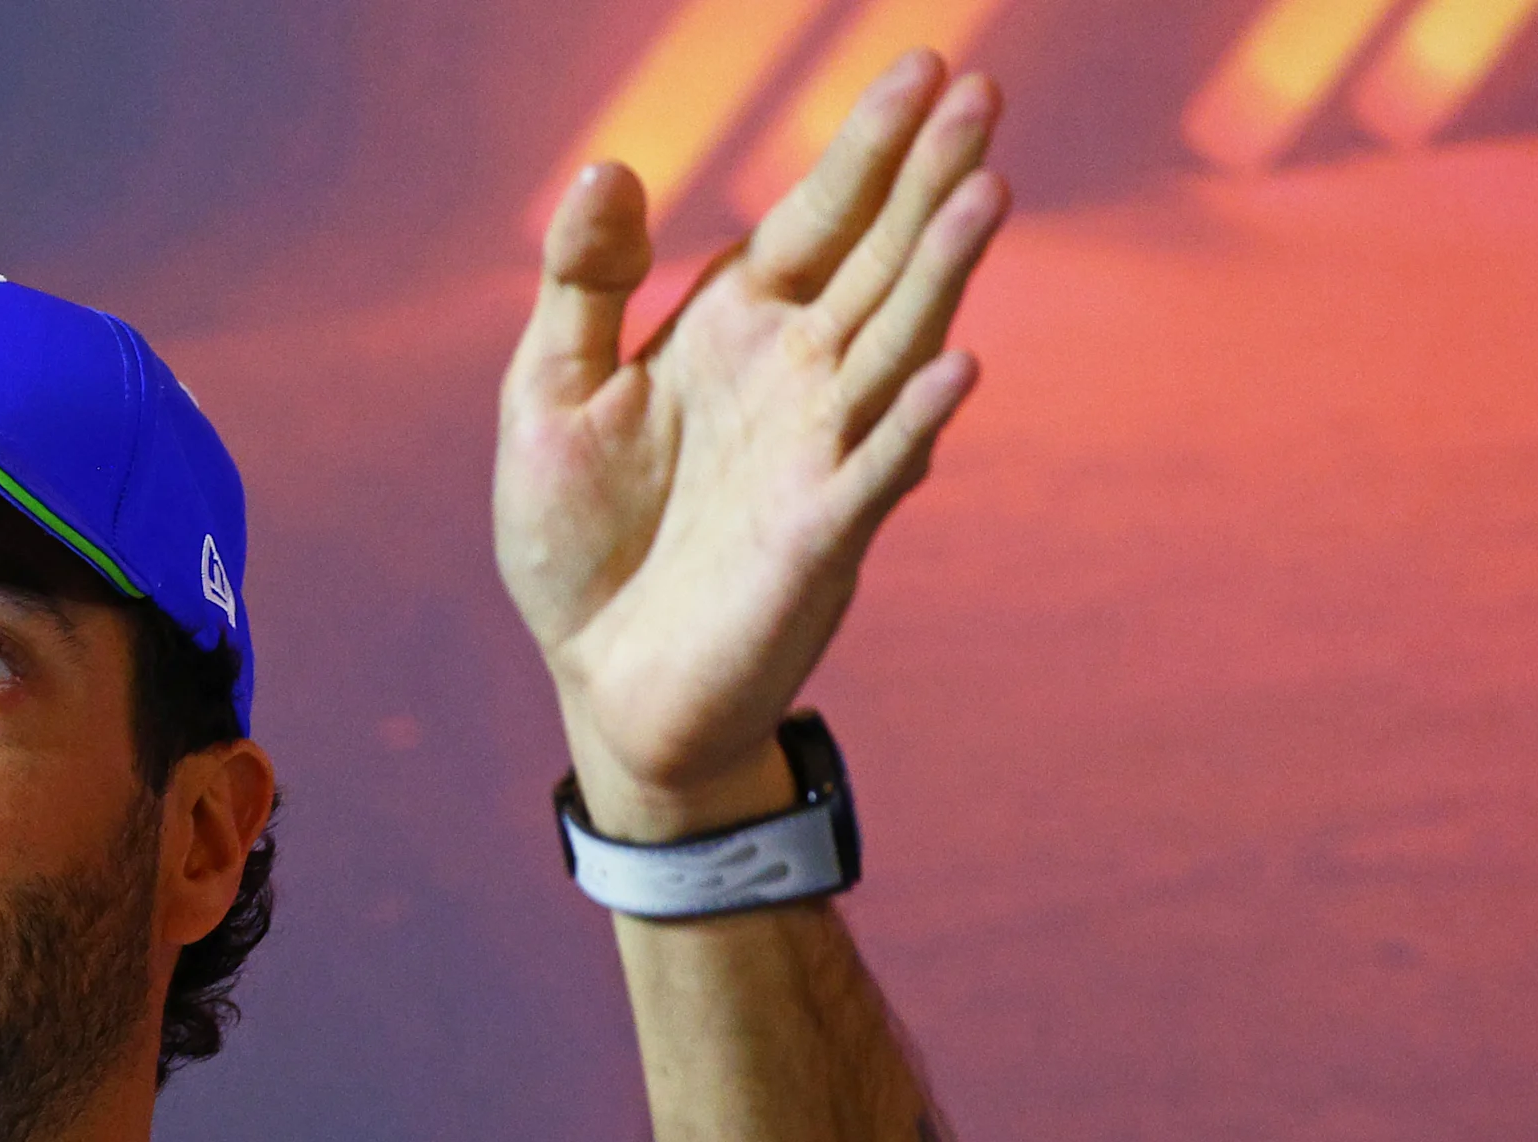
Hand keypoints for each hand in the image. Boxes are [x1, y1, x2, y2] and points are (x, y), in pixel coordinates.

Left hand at [494, 52, 1006, 838]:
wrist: (598, 681)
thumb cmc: (580, 542)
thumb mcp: (549, 394)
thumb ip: (583, 282)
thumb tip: (606, 164)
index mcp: (733, 326)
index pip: (817, 215)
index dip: (868, 145)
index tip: (924, 64)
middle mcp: (795, 375)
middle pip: (877, 259)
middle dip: (928, 180)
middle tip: (984, 94)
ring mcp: (818, 452)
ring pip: (895, 346)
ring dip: (940, 274)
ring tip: (988, 192)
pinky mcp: (818, 537)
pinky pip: (874, 469)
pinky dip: (912, 422)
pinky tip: (957, 367)